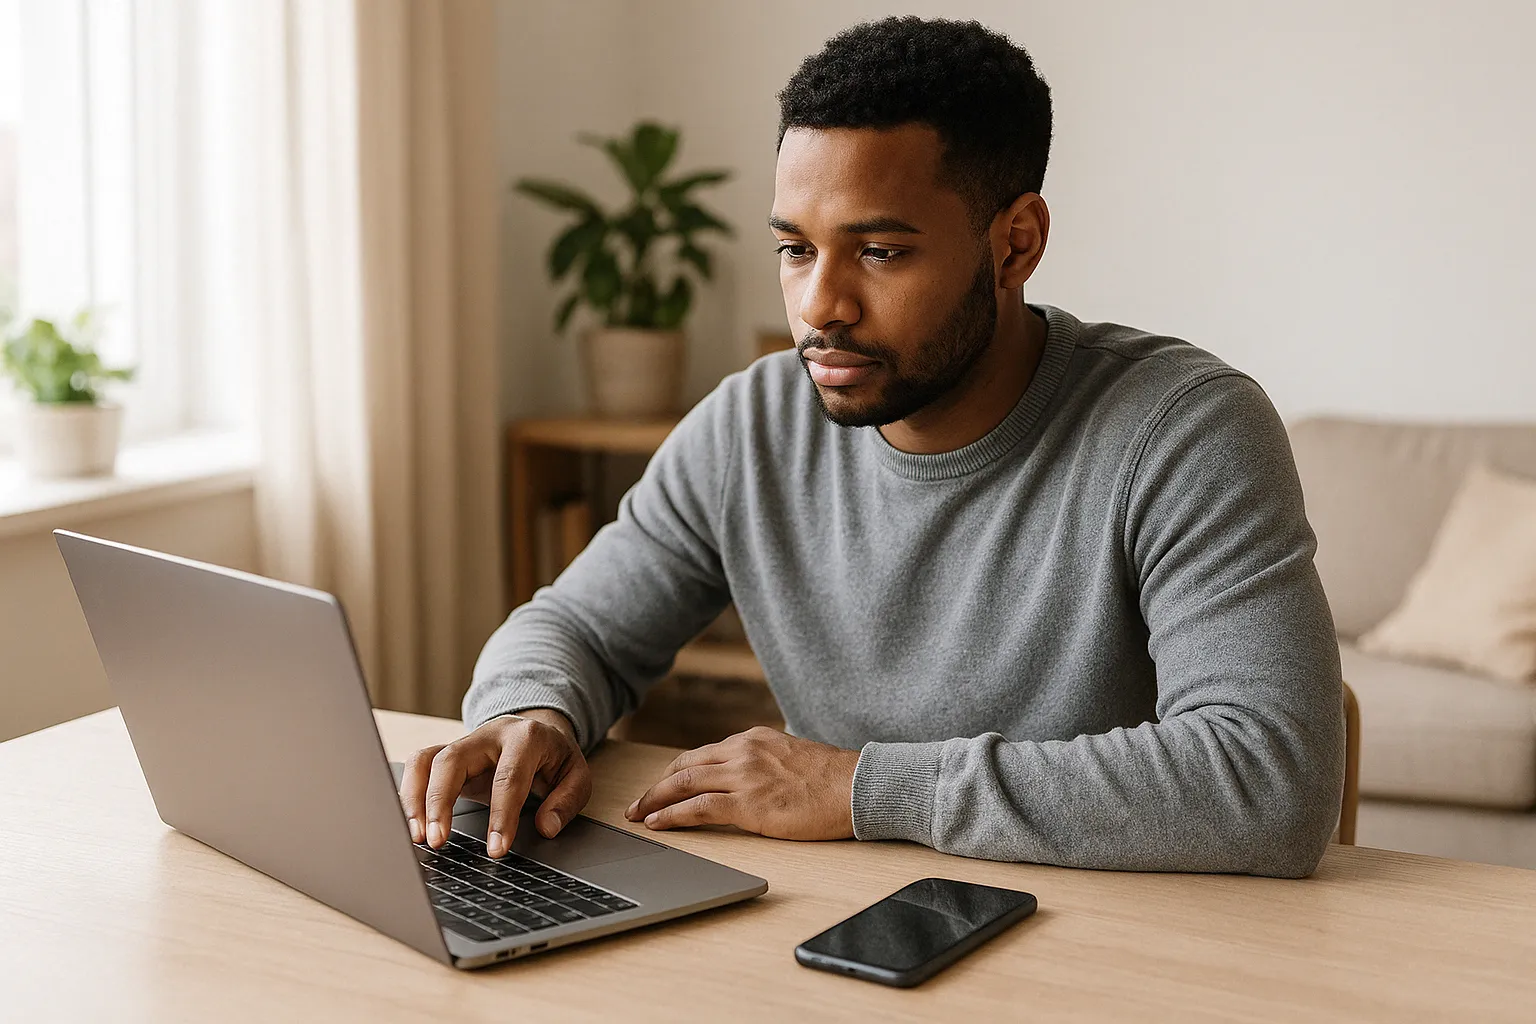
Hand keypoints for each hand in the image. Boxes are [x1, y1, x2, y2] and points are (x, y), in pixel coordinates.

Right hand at [398, 709, 589, 858]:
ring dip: (416, 798)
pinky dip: (410, 794)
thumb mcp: (577, 775)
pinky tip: (412, 824)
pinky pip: (418, 767)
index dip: (501, 815)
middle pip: (453, 760)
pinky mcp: (446, 754)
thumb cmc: (555, 757)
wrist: (539, 729)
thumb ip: (567, 800)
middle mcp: (488, 735)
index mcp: (526, 738)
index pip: (508, 777)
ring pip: (427, 760)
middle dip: (441, 802)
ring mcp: (463, 743)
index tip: (495, 850)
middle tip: (438, 841)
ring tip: (417, 837)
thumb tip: (546, 827)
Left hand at [624, 726, 859, 839]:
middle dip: (658, 785)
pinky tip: (658, 823)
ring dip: (655, 800)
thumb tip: (751, 780)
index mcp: (754, 739)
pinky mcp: (748, 803)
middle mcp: (743, 750)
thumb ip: (766, 762)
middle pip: (685, 765)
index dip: (677, 771)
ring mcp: (744, 775)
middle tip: (638, 802)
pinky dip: (672, 816)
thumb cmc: (833, 780)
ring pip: (684, 783)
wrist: (857, 787)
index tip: (663, 785)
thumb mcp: (792, 757)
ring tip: (638, 814)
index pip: (703, 753)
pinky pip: (697, 808)